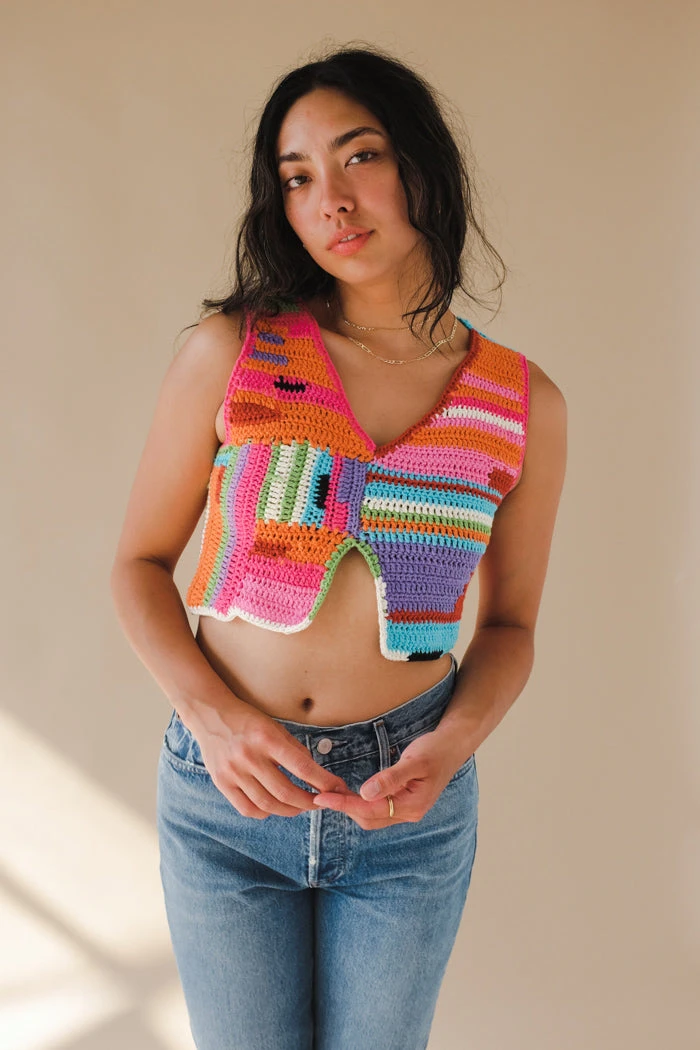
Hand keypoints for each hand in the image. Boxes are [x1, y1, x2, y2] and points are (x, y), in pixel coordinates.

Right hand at [188, 699, 354, 819]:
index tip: (337, 789)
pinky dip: (265, 813)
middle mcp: (249, 756)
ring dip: (290, 810)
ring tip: (300, 807)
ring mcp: (233, 772)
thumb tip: (316, 777)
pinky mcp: (221, 783)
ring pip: (268, 805)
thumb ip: (294, 751)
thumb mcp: (275, 727)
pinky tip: (274, 807)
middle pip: (285, 792)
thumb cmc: (249, 721)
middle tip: (320, 803)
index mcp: (266, 738)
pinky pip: (247, 809)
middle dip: (309, 803)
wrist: (211, 715)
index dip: (323, 782)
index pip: (302, 767)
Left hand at [311, 727, 472, 829]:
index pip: (370, 810)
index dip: (344, 804)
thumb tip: (365, 793)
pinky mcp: (404, 803)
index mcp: (412, 806)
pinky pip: (378, 810)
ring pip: (372, 817)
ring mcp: (407, 810)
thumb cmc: (435, 751)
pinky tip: (351, 793)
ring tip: (332, 794)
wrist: (454, 746)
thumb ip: (390, 778)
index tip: (321, 798)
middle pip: (368, 819)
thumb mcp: (414, 761)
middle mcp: (409, 813)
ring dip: (352, 807)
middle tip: (322, 793)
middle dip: (345, 808)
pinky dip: (362, 804)